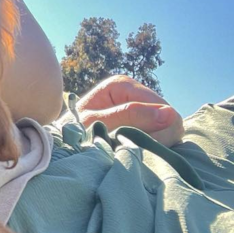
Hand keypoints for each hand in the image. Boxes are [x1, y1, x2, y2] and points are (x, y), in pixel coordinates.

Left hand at [69, 75, 183, 146]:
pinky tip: (138, 149)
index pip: (162, 107)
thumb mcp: (97, 123)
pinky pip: (164, 135)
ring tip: (132, 148)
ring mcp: (140, 105)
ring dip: (156, 142)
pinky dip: (154, 144)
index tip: (140, 143)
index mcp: (122, 84)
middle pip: (170, 117)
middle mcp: (134, 90)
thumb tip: (170, 113)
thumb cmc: (74, 130)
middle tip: (134, 147)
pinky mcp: (144, 120)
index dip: (158, 129)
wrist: (63, 141)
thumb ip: (130, 117)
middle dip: (157, 136)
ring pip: (170, 128)